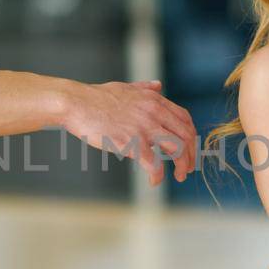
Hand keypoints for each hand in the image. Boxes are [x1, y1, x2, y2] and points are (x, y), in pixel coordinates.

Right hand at [63, 80, 197, 185]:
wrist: (75, 103)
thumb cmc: (96, 97)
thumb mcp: (126, 87)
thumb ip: (145, 88)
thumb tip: (158, 85)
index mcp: (154, 100)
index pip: (185, 119)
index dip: (191, 136)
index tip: (189, 149)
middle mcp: (153, 112)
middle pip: (186, 135)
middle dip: (192, 154)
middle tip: (188, 168)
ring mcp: (143, 127)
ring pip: (177, 149)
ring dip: (182, 166)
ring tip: (178, 176)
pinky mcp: (130, 142)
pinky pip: (153, 163)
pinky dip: (158, 176)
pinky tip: (154, 182)